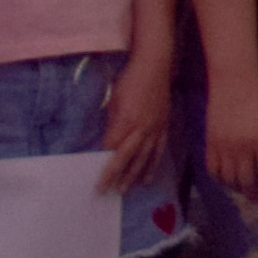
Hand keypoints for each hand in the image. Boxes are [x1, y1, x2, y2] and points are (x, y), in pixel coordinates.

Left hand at [100, 51, 177, 193]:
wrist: (155, 66)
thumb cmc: (130, 79)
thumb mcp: (114, 100)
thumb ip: (112, 122)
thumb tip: (108, 141)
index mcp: (126, 121)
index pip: (112, 148)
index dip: (103, 162)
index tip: (94, 172)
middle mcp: (141, 129)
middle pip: (126, 158)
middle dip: (114, 176)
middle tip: (105, 191)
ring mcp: (155, 129)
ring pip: (144, 159)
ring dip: (133, 176)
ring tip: (124, 190)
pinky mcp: (164, 127)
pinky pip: (158, 151)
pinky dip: (152, 166)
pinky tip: (147, 178)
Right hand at [202, 71, 257, 204]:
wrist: (232, 82)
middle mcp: (242, 147)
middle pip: (248, 182)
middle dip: (256, 196)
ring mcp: (224, 146)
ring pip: (229, 180)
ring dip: (238, 190)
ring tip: (246, 192)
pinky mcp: (210, 143)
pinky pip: (213, 170)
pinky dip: (220, 180)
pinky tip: (227, 181)